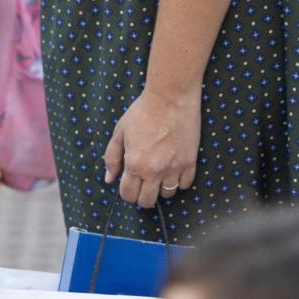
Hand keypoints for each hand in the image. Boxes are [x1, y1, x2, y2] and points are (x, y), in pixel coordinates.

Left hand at [102, 86, 200, 207]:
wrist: (170, 97)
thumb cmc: (143, 111)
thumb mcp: (120, 132)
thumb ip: (112, 158)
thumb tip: (109, 179)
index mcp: (134, 164)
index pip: (128, 195)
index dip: (127, 193)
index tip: (129, 186)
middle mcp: (153, 170)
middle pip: (147, 201)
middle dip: (142, 197)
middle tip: (143, 185)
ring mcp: (173, 168)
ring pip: (167, 195)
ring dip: (161, 189)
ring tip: (159, 175)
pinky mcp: (189, 162)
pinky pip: (185, 185)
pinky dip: (178, 182)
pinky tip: (173, 170)